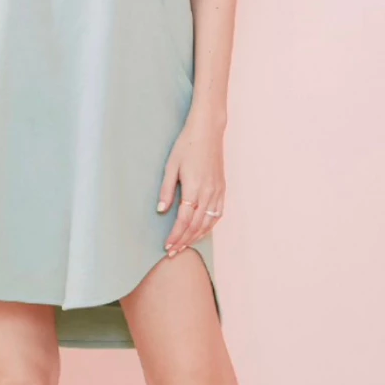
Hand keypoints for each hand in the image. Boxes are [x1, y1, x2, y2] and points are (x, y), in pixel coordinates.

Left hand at [157, 114, 225, 255]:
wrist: (208, 131)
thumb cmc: (187, 145)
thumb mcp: (171, 165)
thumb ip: (167, 189)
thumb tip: (161, 210)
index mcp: (194, 187)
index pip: (184, 220)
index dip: (175, 235)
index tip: (167, 246)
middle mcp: (208, 192)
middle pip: (196, 225)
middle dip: (184, 240)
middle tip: (174, 252)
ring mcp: (217, 191)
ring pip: (209, 222)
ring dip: (197, 236)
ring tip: (185, 245)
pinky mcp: (222, 188)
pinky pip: (218, 213)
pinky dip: (210, 226)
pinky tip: (202, 231)